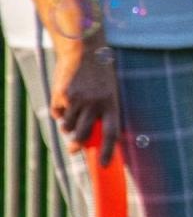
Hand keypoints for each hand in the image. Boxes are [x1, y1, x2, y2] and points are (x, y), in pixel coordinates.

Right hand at [50, 49, 119, 166]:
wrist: (85, 51)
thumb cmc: (99, 76)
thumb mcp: (107, 93)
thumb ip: (99, 114)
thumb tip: (85, 140)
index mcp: (111, 103)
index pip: (110, 134)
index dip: (106, 152)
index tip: (102, 165)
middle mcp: (95, 103)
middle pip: (82, 136)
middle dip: (76, 146)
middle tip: (74, 149)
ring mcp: (78, 99)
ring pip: (67, 127)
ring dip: (67, 127)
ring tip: (72, 114)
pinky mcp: (62, 95)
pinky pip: (57, 113)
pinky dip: (59, 112)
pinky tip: (65, 100)